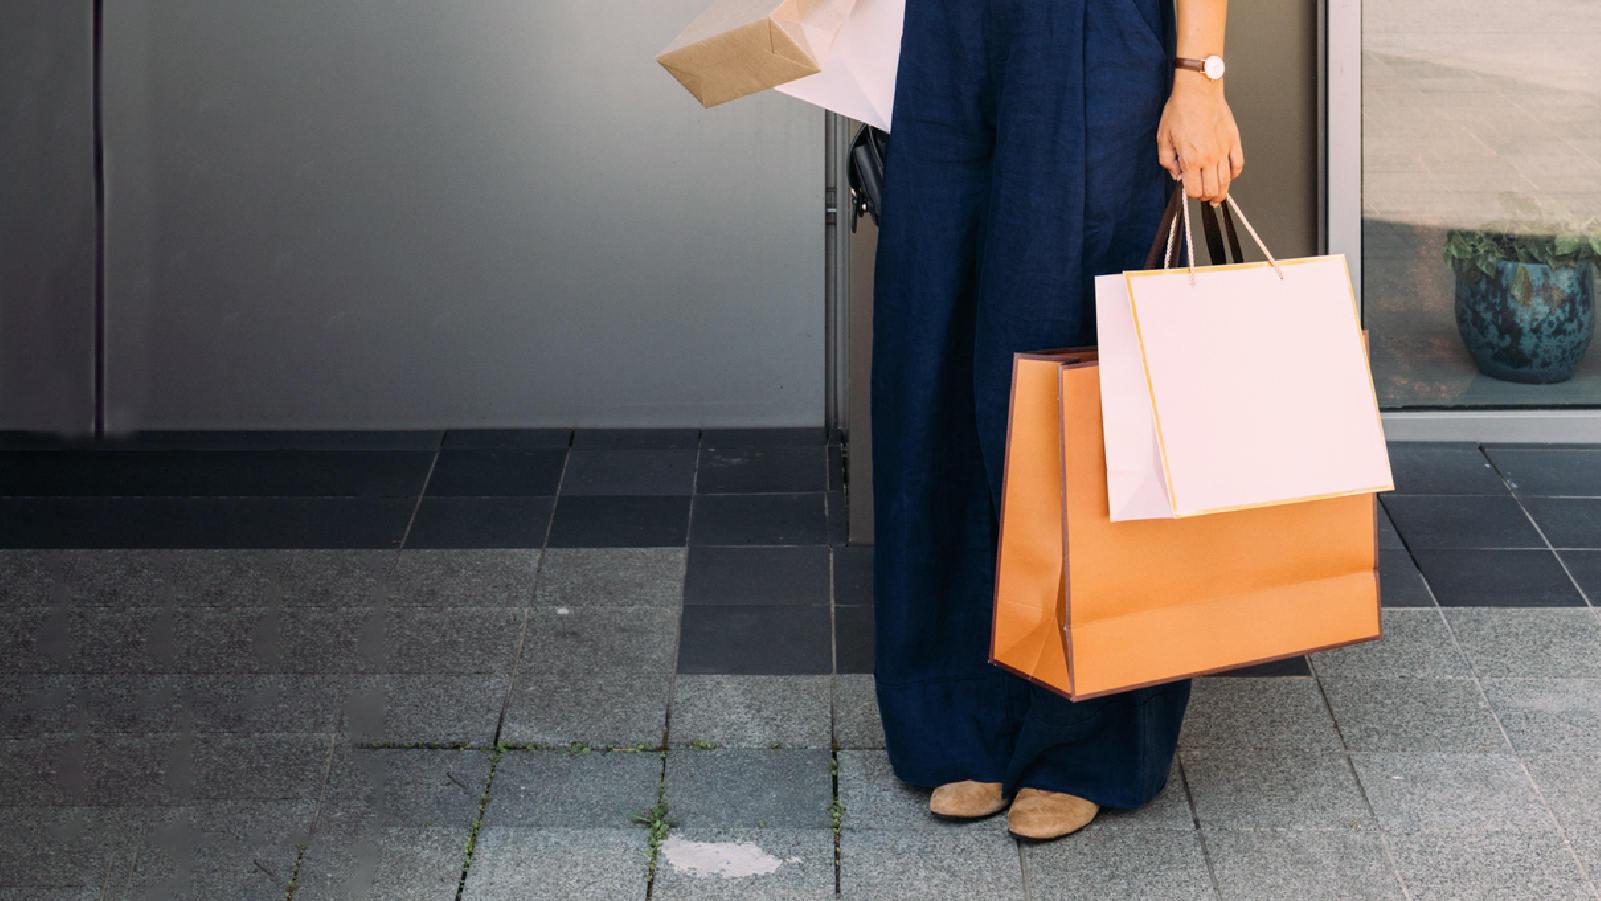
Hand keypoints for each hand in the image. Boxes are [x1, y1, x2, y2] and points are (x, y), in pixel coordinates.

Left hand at [1156, 73, 1243, 204]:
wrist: (1198, 90)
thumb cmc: (1180, 110)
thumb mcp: (1163, 137)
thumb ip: (1167, 161)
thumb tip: (1176, 175)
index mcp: (1190, 158)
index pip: (1194, 190)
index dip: (1191, 195)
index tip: (1188, 190)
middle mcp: (1209, 157)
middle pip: (1211, 190)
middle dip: (1205, 197)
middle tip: (1202, 195)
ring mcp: (1223, 150)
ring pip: (1226, 182)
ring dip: (1221, 192)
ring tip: (1216, 195)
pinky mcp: (1234, 141)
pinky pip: (1237, 165)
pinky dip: (1233, 175)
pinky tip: (1227, 176)